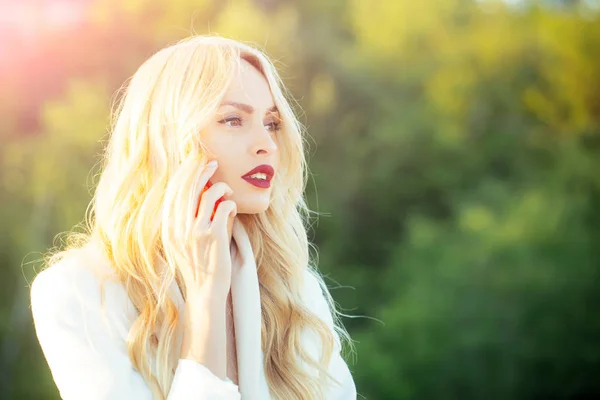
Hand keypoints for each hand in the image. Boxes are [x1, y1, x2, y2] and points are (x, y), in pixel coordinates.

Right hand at [163, 157, 236, 301]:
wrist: (205, 292)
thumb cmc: (199, 266)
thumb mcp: (185, 242)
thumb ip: (190, 219)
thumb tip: (205, 193)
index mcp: (170, 228)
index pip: (175, 192)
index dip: (186, 174)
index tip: (196, 163)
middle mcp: (179, 227)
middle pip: (189, 188)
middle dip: (202, 171)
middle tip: (213, 163)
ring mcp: (196, 231)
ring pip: (208, 195)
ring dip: (221, 188)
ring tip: (227, 191)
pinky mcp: (213, 236)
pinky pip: (223, 208)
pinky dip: (230, 203)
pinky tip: (232, 207)